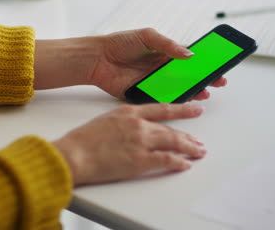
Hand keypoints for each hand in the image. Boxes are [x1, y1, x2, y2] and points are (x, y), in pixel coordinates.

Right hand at [53, 103, 205, 185]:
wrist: (74, 154)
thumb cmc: (83, 140)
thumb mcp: (106, 121)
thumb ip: (124, 122)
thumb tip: (134, 130)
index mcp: (129, 112)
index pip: (162, 109)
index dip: (181, 110)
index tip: (194, 109)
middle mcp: (139, 124)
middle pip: (171, 129)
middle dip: (187, 136)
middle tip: (198, 141)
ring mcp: (141, 141)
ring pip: (174, 142)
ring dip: (190, 148)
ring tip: (199, 152)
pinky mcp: (141, 160)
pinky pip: (167, 160)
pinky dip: (179, 162)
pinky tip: (185, 164)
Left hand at [89, 28, 226, 99]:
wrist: (98, 59)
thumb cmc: (119, 43)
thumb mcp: (147, 36)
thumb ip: (168, 45)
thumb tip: (189, 54)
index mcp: (164, 53)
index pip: (189, 59)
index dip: (204, 64)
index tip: (219, 67)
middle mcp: (161, 69)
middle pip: (187, 76)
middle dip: (203, 80)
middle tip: (217, 83)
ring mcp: (153, 82)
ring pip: (177, 90)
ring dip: (191, 92)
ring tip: (203, 93)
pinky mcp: (144, 94)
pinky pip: (160, 99)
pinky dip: (172, 102)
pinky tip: (183, 102)